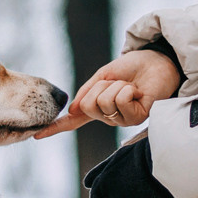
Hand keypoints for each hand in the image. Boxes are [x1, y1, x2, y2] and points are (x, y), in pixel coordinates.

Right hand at [35, 48, 182, 138]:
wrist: (159, 61)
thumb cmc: (135, 67)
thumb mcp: (105, 75)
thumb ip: (88, 91)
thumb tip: (71, 111)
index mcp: (99, 106)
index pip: (75, 120)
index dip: (56, 127)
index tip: (37, 136)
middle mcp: (109, 116)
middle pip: (87, 105)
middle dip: (100, 87)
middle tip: (119, 82)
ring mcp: (122, 119)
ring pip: (102, 103)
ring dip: (115, 86)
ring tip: (130, 86)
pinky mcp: (136, 117)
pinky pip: (118, 102)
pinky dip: (126, 89)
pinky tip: (137, 91)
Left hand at [83, 136, 179, 197]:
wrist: (166, 162)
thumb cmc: (143, 154)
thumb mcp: (119, 157)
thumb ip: (102, 172)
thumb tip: (87, 184)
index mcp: (101, 188)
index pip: (97, 197)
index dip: (108, 193)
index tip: (117, 190)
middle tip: (141, 190)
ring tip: (154, 194)